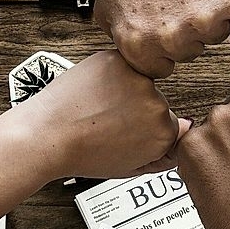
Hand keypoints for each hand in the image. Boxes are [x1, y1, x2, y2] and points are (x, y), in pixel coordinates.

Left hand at [7, 51, 188, 180]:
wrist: (46, 135)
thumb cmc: (80, 154)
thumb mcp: (128, 167)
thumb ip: (162, 155)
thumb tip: (182, 135)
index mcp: (163, 133)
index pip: (169, 124)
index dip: (145, 129)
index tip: (129, 132)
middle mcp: (156, 104)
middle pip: (156, 101)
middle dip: (136, 108)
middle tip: (108, 122)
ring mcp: (137, 80)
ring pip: (139, 82)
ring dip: (123, 89)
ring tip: (98, 107)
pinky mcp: (118, 61)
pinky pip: (122, 64)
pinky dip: (109, 74)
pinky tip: (94, 92)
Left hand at [97, 0, 229, 77]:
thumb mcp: (108, 5)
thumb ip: (122, 39)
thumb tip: (135, 56)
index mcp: (140, 44)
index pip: (160, 69)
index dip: (163, 47)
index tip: (164, 27)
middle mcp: (172, 37)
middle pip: (190, 52)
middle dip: (185, 29)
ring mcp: (205, 20)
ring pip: (216, 34)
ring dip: (209, 14)